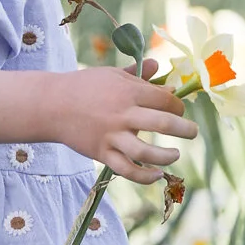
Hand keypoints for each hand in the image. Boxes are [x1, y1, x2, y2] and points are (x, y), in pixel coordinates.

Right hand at [49, 62, 194, 183]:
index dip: (178, 105)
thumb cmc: (84, 87)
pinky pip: (128, 170)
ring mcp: (112, 136)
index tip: (178, 109)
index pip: (165, 100)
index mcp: (128, 91)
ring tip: (175, 154)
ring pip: (147, 152)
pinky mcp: (102, 153)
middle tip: (193, 132)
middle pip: (164, 123)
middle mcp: (123, 114)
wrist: (52, 105)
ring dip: (167, 156)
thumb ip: (137, 74)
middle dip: (185, 129)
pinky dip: (145, 176)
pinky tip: (157, 175)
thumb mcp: (112, 75)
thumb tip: (159, 68)